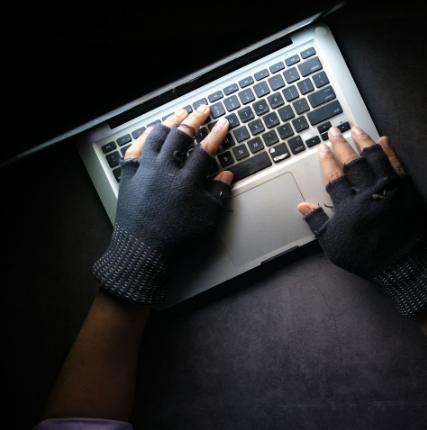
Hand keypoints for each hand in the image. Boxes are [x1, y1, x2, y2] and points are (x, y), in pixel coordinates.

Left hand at [93, 105, 232, 304]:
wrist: (143, 251)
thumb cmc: (177, 238)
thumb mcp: (208, 219)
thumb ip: (219, 194)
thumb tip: (226, 175)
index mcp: (186, 181)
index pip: (206, 149)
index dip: (216, 134)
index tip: (223, 123)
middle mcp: (164, 170)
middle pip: (181, 135)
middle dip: (195, 119)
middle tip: (203, 110)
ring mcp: (144, 170)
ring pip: (157, 136)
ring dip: (170, 122)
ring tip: (180, 114)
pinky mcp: (129, 175)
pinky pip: (136, 148)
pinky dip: (145, 136)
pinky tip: (152, 131)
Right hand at [297, 126, 426, 315]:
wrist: (403, 266)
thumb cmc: (366, 257)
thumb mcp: (334, 245)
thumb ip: (318, 223)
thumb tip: (302, 206)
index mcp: (349, 206)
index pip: (334, 176)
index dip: (327, 160)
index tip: (322, 148)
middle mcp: (369, 193)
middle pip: (352, 162)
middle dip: (341, 145)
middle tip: (334, 131)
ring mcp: (390, 189)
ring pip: (375, 158)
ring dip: (364, 142)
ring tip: (356, 129)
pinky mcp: (408, 190)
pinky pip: (398, 165)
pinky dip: (390, 151)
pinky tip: (384, 140)